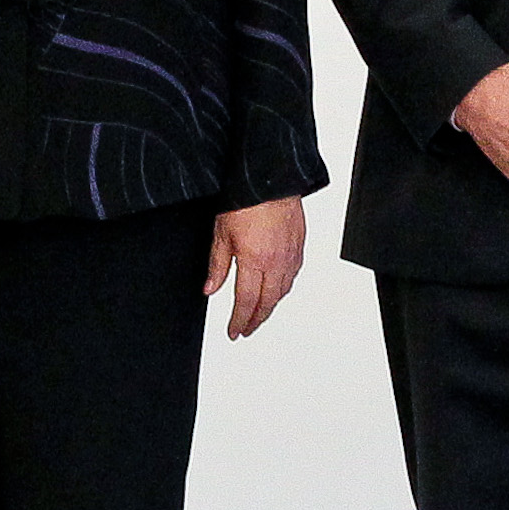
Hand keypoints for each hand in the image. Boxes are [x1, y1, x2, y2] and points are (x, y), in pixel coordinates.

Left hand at [204, 196, 307, 338]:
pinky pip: (293, 275)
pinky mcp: (299, 246)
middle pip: (267, 303)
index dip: (239, 321)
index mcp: (254, 261)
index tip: (234, 331)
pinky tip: (278, 289)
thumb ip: (217, 265)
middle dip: (256, 320)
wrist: (270, 178)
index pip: (246, 302)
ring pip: (283, 292)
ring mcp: (290, 255)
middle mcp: (276, 262)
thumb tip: (210, 287)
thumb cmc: (246, 200)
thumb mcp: (221, 234)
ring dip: (270, 306)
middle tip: (247, 329)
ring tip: (260, 313)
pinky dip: (283, 288)